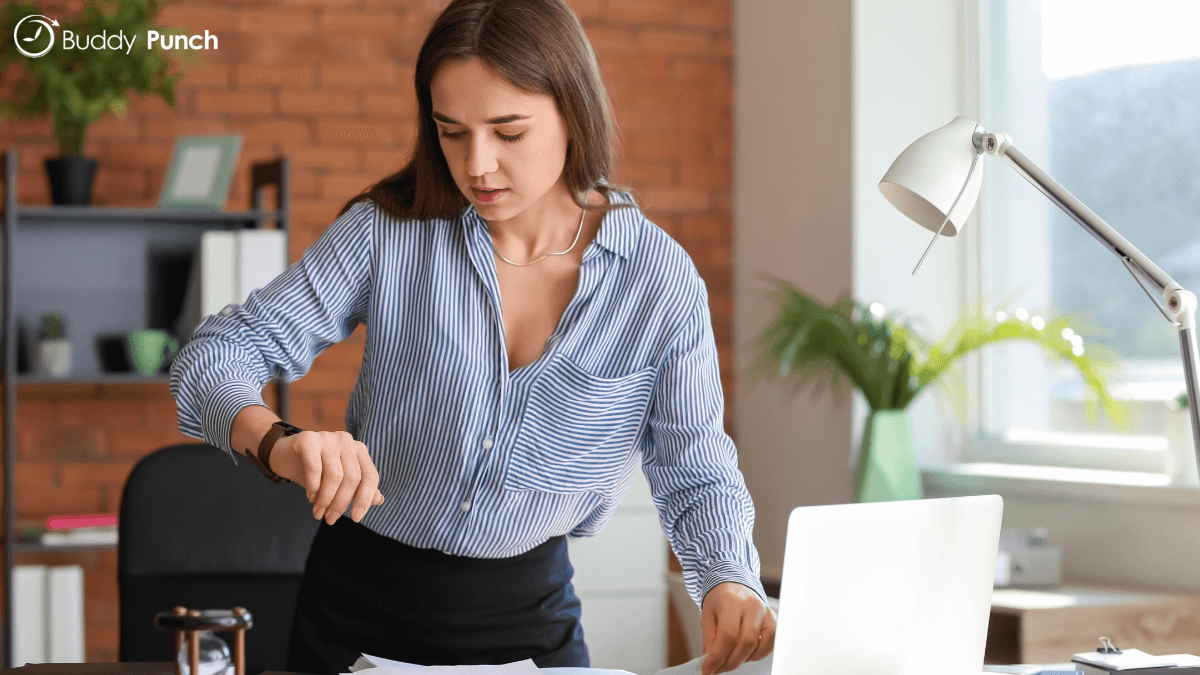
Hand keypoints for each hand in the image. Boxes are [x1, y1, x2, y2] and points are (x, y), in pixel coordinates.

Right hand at [268, 430, 385, 524]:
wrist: (285, 457)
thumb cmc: (317, 472)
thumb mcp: (339, 483)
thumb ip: (360, 489)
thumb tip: (380, 500)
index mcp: (359, 449)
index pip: (371, 476)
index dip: (365, 499)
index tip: (355, 519)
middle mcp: (346, 440)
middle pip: (352, 478)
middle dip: (341, 504)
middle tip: (329, 519)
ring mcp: (328, 437)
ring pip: (335, 476)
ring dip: (326, 500)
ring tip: (318, 512)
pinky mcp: (308, 439)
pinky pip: (315, 468)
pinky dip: (314, 487)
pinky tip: (310, 497)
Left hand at [700, 582, 775, 674]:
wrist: (734, 583)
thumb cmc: (720, 599)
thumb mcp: (707, 615)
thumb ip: (709, 639)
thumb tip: (711, 661)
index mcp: (731, 601)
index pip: (728, 634)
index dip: (718, 656)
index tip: (709, 669)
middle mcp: (751, 605)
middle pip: (745, 642)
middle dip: (731, 662)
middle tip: (719, 668)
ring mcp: (765, 612)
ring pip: (759, 645)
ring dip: (744, 659)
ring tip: (731, 658)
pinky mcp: (773, 619)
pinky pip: (770, 643)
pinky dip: (758, 654)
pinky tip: (745, 653)